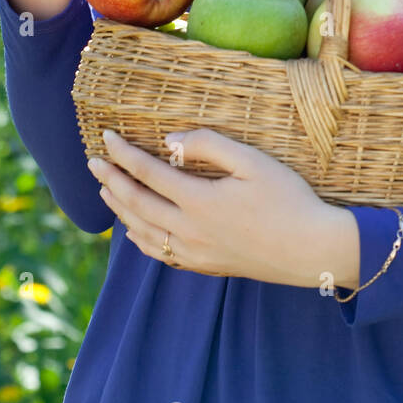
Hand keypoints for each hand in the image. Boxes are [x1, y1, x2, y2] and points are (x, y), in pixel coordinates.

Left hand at [88, 128, 359, 289]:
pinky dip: (140, 239)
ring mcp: (195, 253)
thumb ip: (208, 146)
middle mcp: (189, 230)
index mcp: (199, 200)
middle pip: (137, 203)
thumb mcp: (253, 162)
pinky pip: (160, 254)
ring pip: (143, 231)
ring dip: (120, 209)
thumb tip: (170, 140)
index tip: (105, 136)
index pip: (148, 172)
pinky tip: (134, 230)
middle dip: (111, 181)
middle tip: (92, 163)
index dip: (123, 154)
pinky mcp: (206, 266)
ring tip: (105, 191)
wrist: (311, 250)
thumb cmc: (288, 200)